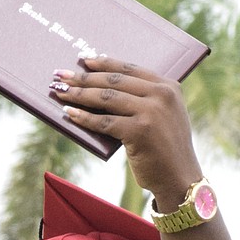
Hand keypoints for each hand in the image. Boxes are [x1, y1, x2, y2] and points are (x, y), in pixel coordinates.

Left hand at [48, 57, 201, 206]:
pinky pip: (104, 122)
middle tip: (62, 74)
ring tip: (60, 91)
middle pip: (114, 81)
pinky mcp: (139, 131)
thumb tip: (103, 89)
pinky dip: (84, 118)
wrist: (179, 179)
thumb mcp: (162, 117)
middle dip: (84, 77)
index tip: (84, 60)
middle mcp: (161, 95)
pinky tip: (69, 114)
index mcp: (168, 86)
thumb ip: (144, 101)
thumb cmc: (165, 151)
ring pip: (107, 98)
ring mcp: (151, 112)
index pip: (129, 69)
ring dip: (79, 94)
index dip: (104, 63)